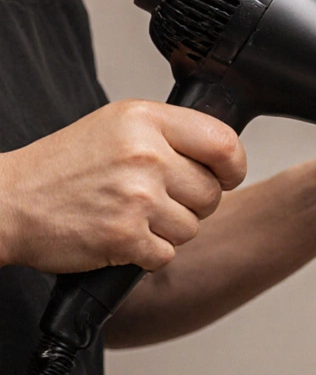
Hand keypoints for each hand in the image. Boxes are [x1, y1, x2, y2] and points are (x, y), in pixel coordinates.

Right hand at [0, 100, 245, 272]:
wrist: (6, 201)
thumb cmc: (62, 167)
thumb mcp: (116, 126)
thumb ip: (169, 134)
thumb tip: (223, 156)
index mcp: (146, 120)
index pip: (224, 143)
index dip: (233, 167)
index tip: (226, 176)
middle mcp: (146, 154)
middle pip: (211, 192)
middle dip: (191, 203)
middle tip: (154, 200)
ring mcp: (136, 196)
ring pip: (192, 226)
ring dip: (167, 230)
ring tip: (129, 215)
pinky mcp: (125, 235)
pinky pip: (166, 254)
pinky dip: (147, 253)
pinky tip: (120, 235)